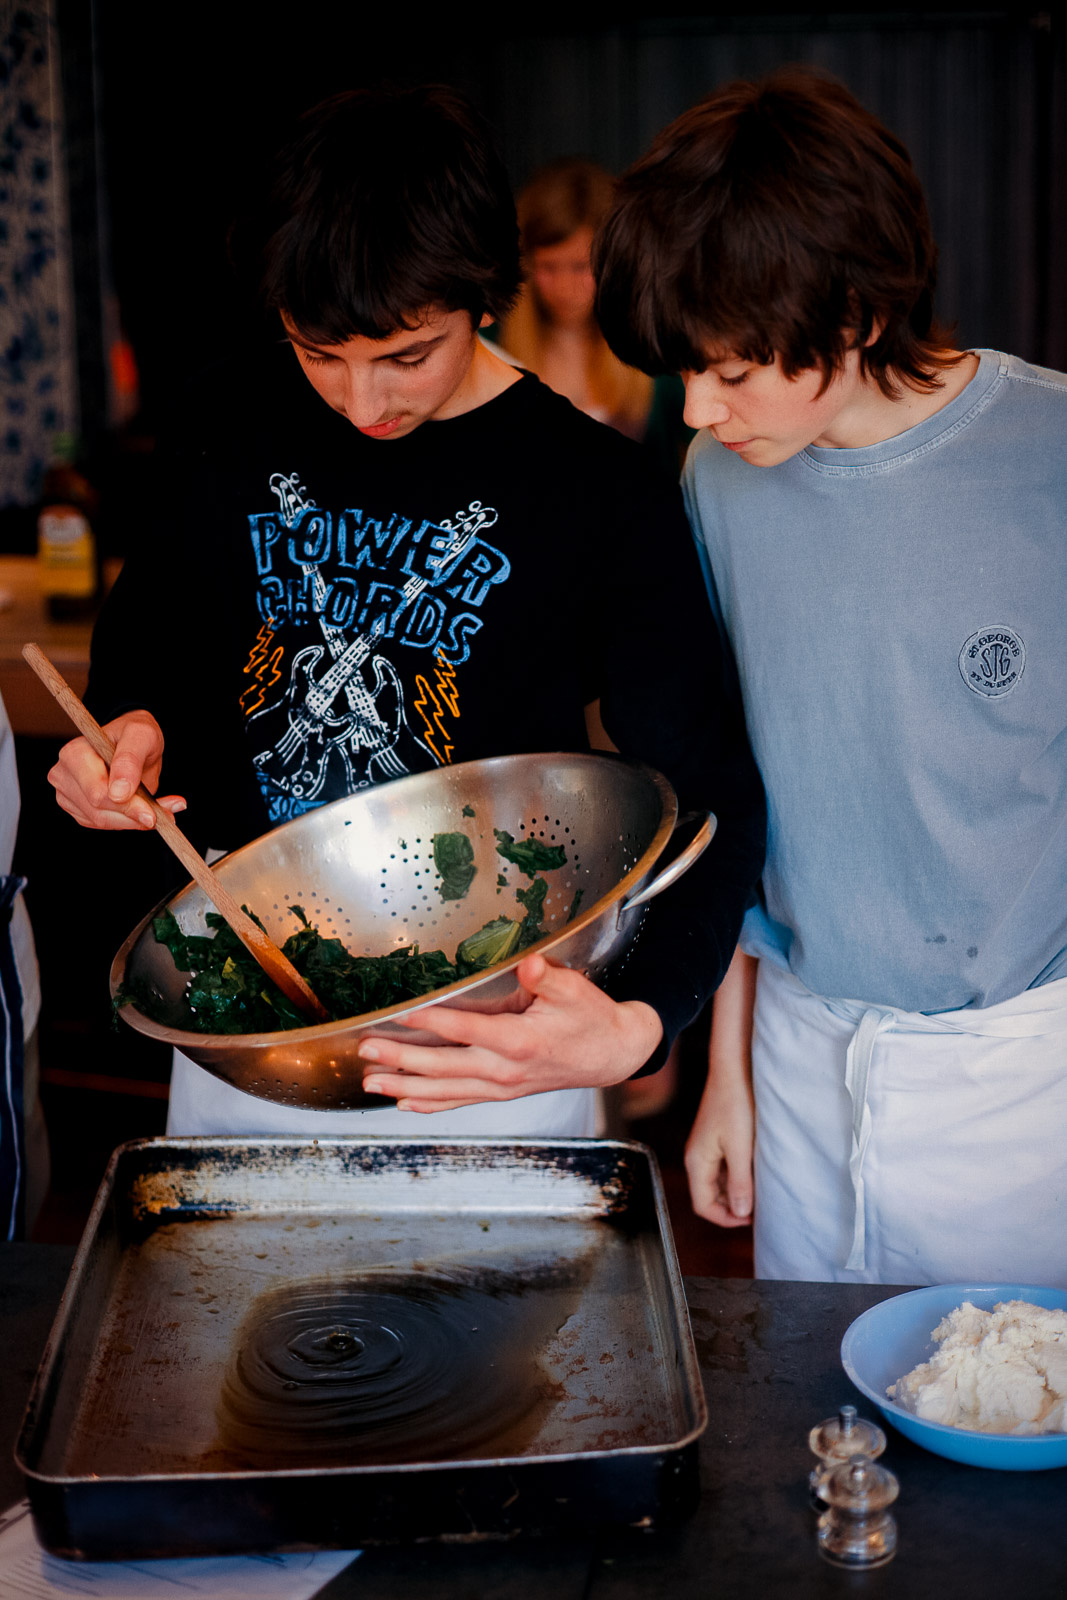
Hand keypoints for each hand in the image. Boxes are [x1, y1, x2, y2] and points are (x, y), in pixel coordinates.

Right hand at [48, 709, 184, 829]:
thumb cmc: (135, 734)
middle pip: (98, 811)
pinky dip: (128, 821)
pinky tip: (144, 810)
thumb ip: (130, 759)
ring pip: (102, 821)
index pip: (97, 792)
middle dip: (133, 815)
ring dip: (134, 820)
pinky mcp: (78, 809)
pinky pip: (104, 824)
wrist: (134, 743)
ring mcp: (68, 794)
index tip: (152, 815)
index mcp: (74, 753)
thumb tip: (119, 793)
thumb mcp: (141, 735)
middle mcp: (64, 775)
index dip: (126, 806)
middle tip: (165, 815)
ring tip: (160, 810)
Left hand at [359, 952, 662, 1112]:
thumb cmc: (591, 1018)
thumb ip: (547, 977)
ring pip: (444, 1090)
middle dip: (399, 1060)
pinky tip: (404, 1103)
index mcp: (519, 1041)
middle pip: (442, 1067)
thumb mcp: (573, 989)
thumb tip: (529, 964)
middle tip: (365, 1051)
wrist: (613, 1054)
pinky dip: (429, 1104)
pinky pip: (459, 1101)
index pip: (463, 1030)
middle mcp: (505, 1070)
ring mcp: (502, 1086)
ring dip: (404, 1086)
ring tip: (369, 1081)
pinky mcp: (502, 1092)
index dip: (428, 1022)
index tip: (397, 1015)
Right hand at [684, 1061, 754, 1227]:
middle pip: (710, 1196)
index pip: (703, 1206)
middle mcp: (697, 1157)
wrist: (734, 1068)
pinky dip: (738, 1175)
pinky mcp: (716, 1139)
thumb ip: (739, 1182)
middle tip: (760, 1206)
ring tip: (761, 1189)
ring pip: (718, 1182)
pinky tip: (756, 1170)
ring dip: (737, 1190)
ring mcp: (706, 1148)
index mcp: (697, 1162)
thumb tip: (739, 1212)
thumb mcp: (740, 1148)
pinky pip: (724, 1167)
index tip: (751, 1219)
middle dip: (732, 1207)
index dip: (726, 1219)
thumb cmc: (735, 1104)